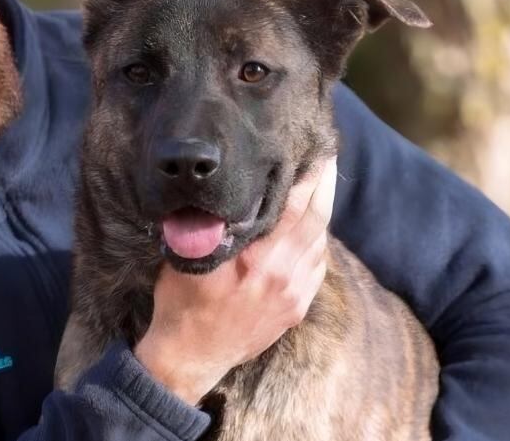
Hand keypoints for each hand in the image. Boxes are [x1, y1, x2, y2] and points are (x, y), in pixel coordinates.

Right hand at [134, 156, 337, 405]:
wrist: (190, 358)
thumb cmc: (182, 305)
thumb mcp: (188, 259)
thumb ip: (210, 228)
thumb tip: (222, 195)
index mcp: (258, 260)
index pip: (294, 208)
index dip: (307, 178)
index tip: (314, 152)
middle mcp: (283, 276)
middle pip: (317, 221)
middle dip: (325, 186)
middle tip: (328, 157)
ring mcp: (294, 295)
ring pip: (319, 244)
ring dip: (321, 214)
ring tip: (319, 189)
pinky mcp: (295, 310)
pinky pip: (316, 269)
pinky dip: (317, 245)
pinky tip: (311, 233)